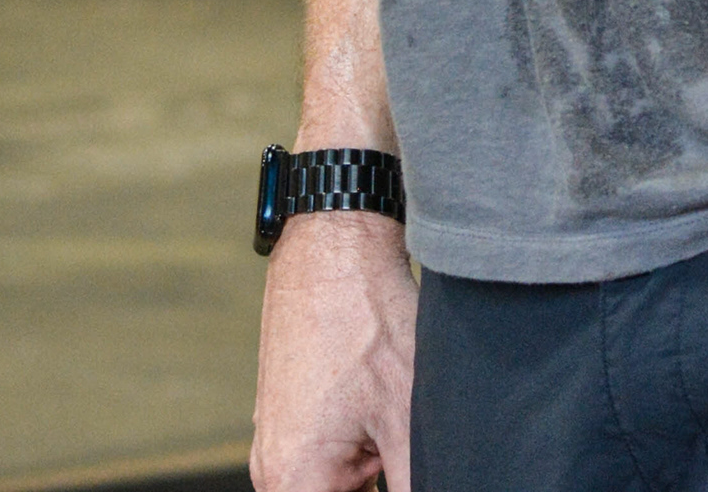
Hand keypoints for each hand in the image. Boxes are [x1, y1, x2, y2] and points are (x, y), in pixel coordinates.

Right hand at [251, 210, 416, 491]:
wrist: (335, 241)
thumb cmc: (365, 318)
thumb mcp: (405, 417)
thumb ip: (412, 482)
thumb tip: (435, 491)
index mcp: (293, 479)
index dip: (385, 490)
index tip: (400, 462)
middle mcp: (272, 466)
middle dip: (379, 476)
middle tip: (396, 432)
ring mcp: (276, 435)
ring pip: (337, 476)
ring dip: (373, 459)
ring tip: (387, 408)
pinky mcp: (288, 410)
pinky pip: (328, 448)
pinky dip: (362, 434)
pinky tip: (378, 394)